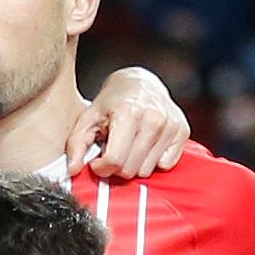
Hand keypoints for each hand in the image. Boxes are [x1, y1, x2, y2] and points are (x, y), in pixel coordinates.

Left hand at [69, 64, 189, 179]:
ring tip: (129, 145)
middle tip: (114, 150)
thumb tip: (72, 169)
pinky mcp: (182, 132)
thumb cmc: (113, 102)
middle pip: (130, 170)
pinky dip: (153, 161)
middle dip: (117, 166)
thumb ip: (76, 144)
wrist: (141, 83)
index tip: (98, 160)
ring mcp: (170, 126)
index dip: (101, 167)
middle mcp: (153, 119)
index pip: (115, 161)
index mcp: (128, 113)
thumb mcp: (89, 118)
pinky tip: (145, 145)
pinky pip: (165, 166)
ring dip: (135, 163)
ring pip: (147, 171)